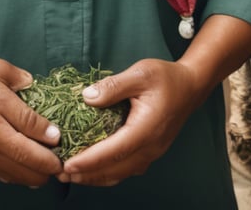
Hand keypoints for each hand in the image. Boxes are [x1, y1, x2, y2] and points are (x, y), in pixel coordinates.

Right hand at [0, 54, 62, 186]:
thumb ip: (21, 79)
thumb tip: (42, 92)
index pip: (30, 125)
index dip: (49, 135)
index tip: (61, 139)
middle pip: (25, 157)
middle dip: (48, 164)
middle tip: (62, 163)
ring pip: (14, 172)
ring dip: (35, 174)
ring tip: (48, 168)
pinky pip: (0, 173)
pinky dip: (17, 175)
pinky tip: (27, 169)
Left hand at [57, 58, 200, 186]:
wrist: (190, 86)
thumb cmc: (166, 78)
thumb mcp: (140, 73)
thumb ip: (113, 86)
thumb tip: (87, 97)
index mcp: (146, 129)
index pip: (113, 151)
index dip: (89, 160)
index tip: (68, 165)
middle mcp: (150, 147)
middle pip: (115, 169)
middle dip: (87, 174)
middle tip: (60, 173)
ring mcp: (151, 152)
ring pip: (121, 173)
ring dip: (96, 176)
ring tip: (72, 174)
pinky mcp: (150, 151)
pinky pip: (127, 169)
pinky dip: (108, 172)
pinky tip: (93, 167)